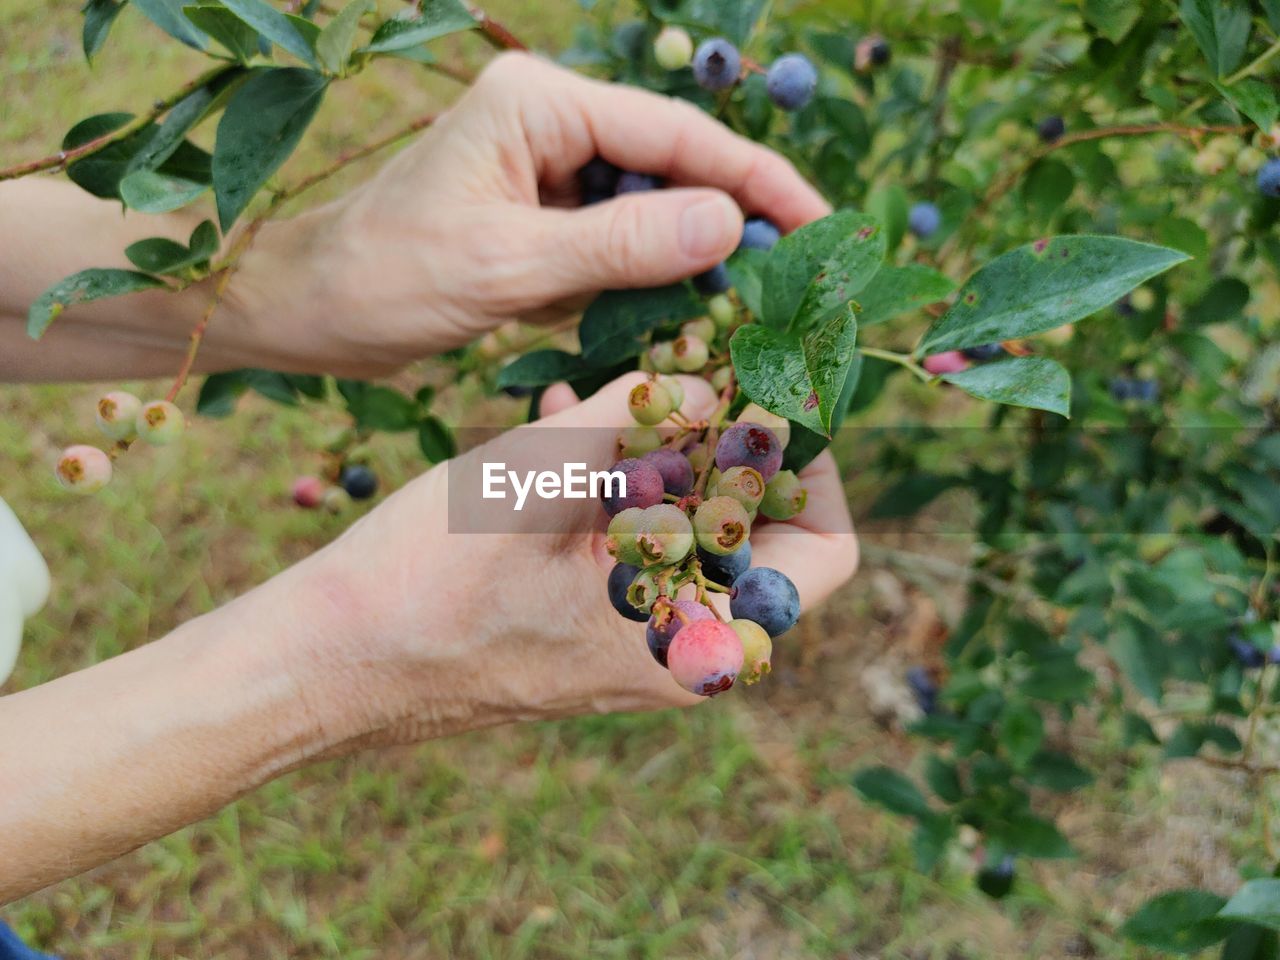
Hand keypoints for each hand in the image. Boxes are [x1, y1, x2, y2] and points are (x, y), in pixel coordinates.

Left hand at [234, 53, 829, 376]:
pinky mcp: (540, 220)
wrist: (304, 309)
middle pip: (671, 166)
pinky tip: (678, 319)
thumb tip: (730, 226)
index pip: (674, 134)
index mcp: (540, 104)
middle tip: (799, 278)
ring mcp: (546, 172)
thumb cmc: (383, 278)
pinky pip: (615, 245)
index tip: (820, 224)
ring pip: (648, 210)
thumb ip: (619, 246)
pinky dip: (646, 283)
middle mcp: (551, 123)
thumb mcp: (506, 266)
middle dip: (732, 222)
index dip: (755, 180)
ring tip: (751, 309)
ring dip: (691, 260)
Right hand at [285, 373, 856, 747]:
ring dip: (669, 448)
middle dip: (733, 440)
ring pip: (693, 527)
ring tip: (629, 381)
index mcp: (698, 638)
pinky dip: (620, 479)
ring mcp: (635, 636)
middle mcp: (683, 649)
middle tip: (704, 364)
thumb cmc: (432, 582)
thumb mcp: (549, 478)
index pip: (825, 550)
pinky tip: (571, 417)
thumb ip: (646, 416)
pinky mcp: (590, 620)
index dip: (814, 462)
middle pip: (760, 531)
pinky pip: (635, 541)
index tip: (776, 389)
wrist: (332, 658)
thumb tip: (719, 376)